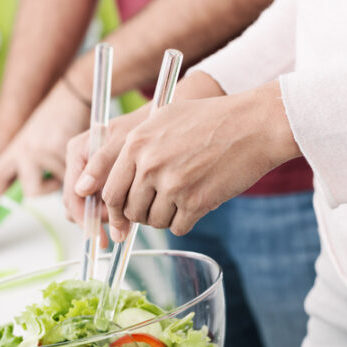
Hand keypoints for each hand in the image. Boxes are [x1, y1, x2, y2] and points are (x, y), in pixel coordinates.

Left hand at [0, 82, 89, 216]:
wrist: (70, 98)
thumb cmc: (53, 122)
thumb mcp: (30, 143)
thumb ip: (27, 166)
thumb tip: (29, 192)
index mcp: (14, 151)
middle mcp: (24, 151)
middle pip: (29, 191)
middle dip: (44, 189)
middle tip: (53, 178)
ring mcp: (43, 152)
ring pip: (54, 185)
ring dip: (63, 179)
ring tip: (66, 158)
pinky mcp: (63, 152)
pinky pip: (71, 177)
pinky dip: (78, 172)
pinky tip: (76, 154)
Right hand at [62, 107, 148, 224]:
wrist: (162, 119)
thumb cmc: (143, 124)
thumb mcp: (123, 140)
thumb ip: (101, 164)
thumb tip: (81, 191)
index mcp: (78, 152)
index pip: (72, 195)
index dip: (84, 218)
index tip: (98, 235)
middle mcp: (81, 164)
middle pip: (77, 205)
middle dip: (96, 220)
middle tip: (119, 230)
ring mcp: (92, 173)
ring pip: (89, 207)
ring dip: (106, 218)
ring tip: (127, 220)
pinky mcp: (104, 180)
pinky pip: (101, 203)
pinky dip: (113, 212)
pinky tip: (128, 215)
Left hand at [74, 81, 299, 237]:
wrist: (255, 124)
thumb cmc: (210, 120)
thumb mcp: (163, 118)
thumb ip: (132, 146)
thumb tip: (92, 179)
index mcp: (136, 143)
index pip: (109, 189)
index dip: (111, 209)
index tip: (115, 220)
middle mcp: (149, 164)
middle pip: (128, 210)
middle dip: (138, 216)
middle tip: (154, 208)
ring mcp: (172, 184)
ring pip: (152, 221)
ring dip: (164, 218)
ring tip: (181, 199)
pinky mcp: (195, 202)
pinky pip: (177, 227)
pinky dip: (185, 222)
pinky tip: (196, 204)